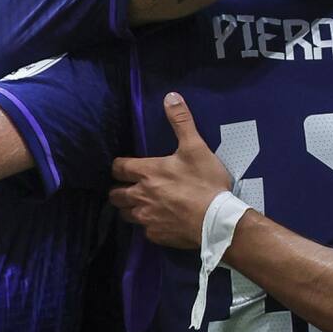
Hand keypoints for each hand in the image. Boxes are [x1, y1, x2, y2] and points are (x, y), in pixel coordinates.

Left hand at [110, 93, 232, 249]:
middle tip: (129, 188)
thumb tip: (170, 96)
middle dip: (119, 190)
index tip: (124, 167)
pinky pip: (144, 231)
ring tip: (141, 205)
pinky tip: (159, 222)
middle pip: (116, 195)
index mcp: (147, 173)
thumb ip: (181, 122)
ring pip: (126, 214)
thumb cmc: (204, 182)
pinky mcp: (156, 235)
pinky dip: (149, 225)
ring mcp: (147, 218)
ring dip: (130, 209)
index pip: (119, 168)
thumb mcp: (195, 148)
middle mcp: (140, 195)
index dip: (119, 166)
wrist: (217, 220)